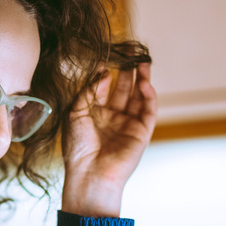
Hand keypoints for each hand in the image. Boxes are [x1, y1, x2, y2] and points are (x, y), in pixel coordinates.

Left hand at [61, 62, 157, 216]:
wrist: (89, 174)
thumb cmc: (78, 147)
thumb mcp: (76, 112)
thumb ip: (90, 90)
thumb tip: (103, 71)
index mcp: (94, 114)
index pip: (104, 88)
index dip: (106, 73)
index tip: (107, 57)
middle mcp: (112, 118)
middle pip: (123, 89)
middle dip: (128, 70)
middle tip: (131, 51)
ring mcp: (128, 124)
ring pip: (138, 96)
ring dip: (142, 78)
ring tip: (143, 60)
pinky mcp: (142, 132)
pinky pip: (148, 110)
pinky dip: (148, 96)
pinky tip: (144, 83)